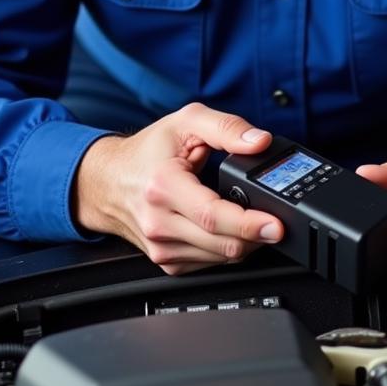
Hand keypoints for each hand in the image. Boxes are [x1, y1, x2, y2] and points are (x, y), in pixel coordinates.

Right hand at [71, 102, 284, 274]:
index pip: (212, 215)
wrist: (107, 181)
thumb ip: (226, 127)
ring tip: (256, 221)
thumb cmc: (147, 152)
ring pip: (219, 257)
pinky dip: (227, 249)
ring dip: (245, 244)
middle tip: (279, 222)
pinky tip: (231, 230)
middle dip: (257, 235)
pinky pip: (208, 263)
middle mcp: (159, 222)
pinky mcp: (165, 261)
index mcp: (163, 186)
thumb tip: (259, 141)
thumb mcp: (187, 122)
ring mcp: (161, 247)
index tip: (275, 224)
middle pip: (222, 243)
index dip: (249, 222)